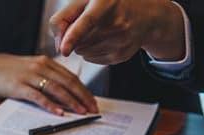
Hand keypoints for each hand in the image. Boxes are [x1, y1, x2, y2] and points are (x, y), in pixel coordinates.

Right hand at [0, 51, 97, 114]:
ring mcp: (29, 76)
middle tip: (93, 109)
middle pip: (68, 82)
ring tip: (81, 112)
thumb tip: (64, 93)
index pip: (71, 77)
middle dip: (83, 97)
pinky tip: (59, 112)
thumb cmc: (8, 70)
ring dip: (71, 101)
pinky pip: (38, 96)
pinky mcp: (18, 86)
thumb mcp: (30, 68)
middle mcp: (40, 66)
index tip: (93, 102)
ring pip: (56, 89)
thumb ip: (46, 77)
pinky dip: (50, 105)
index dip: (84, 90)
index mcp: (46, 62)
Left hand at [50, 0, 185, 63]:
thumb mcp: (86, 0)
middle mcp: (117, 22)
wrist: (145, 13)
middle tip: (87, 24)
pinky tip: (103, 39)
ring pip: (82, 52)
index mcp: (107, 2)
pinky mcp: (121, 56)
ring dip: (81, 44)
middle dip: (74, 36)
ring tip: (97, 30)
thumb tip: (58, 46)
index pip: (87, 22)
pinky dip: (90, 51)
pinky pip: (91, 59)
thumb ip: (64, 17)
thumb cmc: (109, 4)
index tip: (63, 50)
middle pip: (78, 41)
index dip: (72, 37)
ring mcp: (121, 41)